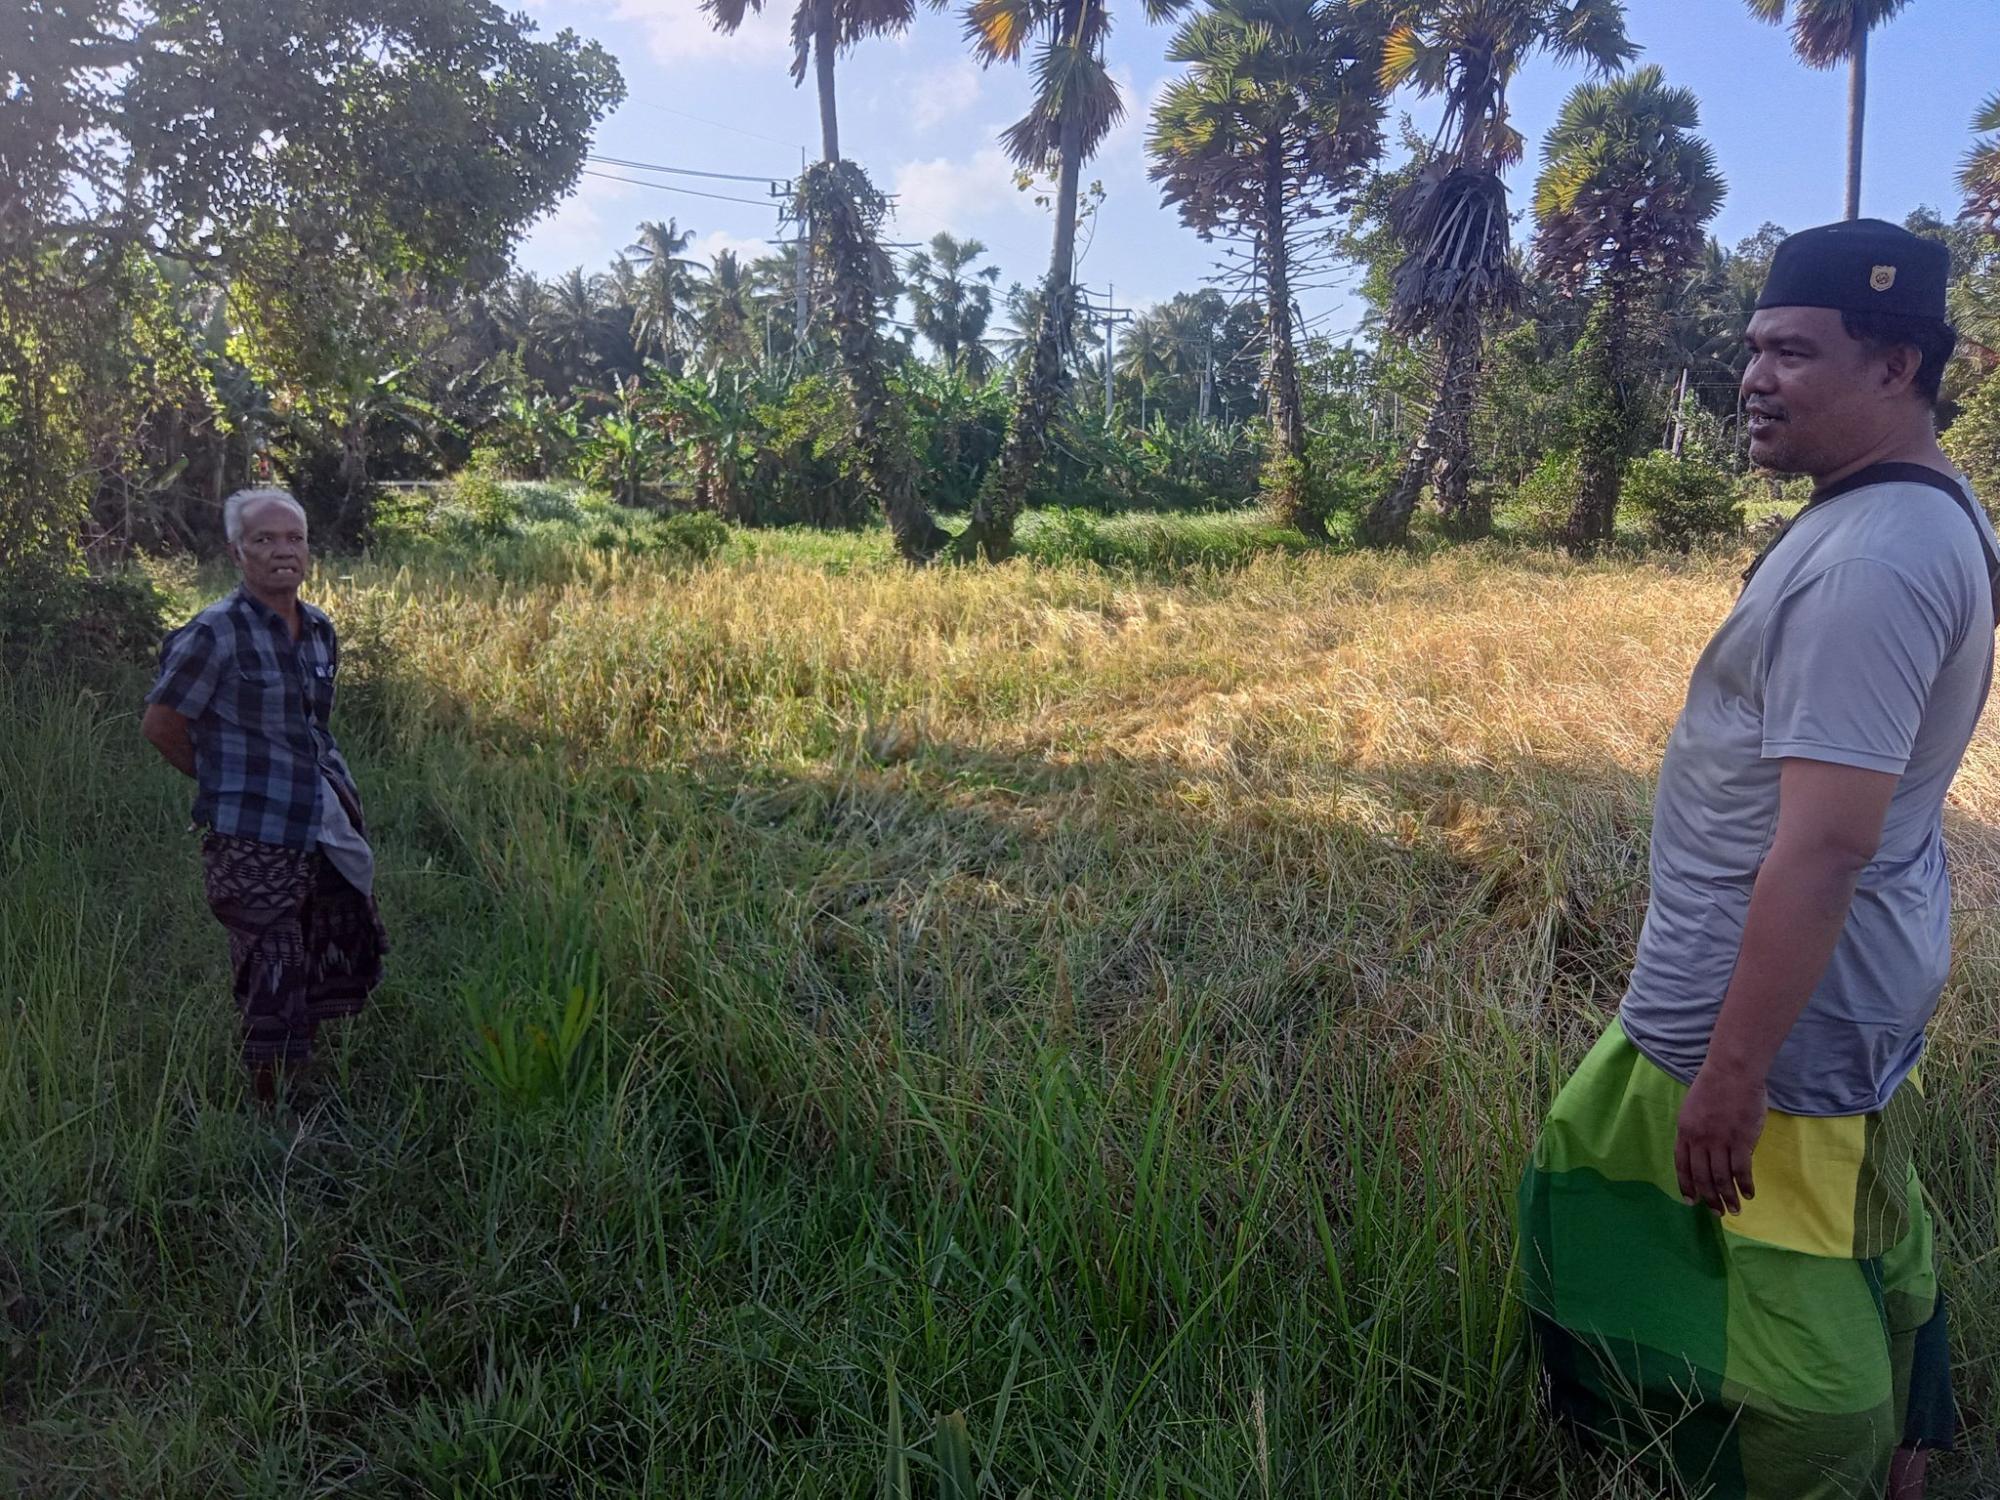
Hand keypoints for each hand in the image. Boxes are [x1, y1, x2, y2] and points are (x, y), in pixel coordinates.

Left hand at [1674, 1061, 1766, 1215]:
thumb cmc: (1713, 1087)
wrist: (1731, 1072)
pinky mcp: (1741, 1141)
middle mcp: (1699, 1140)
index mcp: (1685, 1132)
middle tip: (1717, 1213)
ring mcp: (1720, 1142)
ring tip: (1734, 1211)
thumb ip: (1695, 1132)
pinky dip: (1745, 1185)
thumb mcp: (1692, 1109)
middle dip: (1709, 1198)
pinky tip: (1750, 1194)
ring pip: (1722, 1178)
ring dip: (1728, 1197)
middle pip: (1702, 1176)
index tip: (1691, 1201)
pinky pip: (1742, 1170)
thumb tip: (1703, 1154)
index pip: (1682, 1165)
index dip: (1687, 1185)